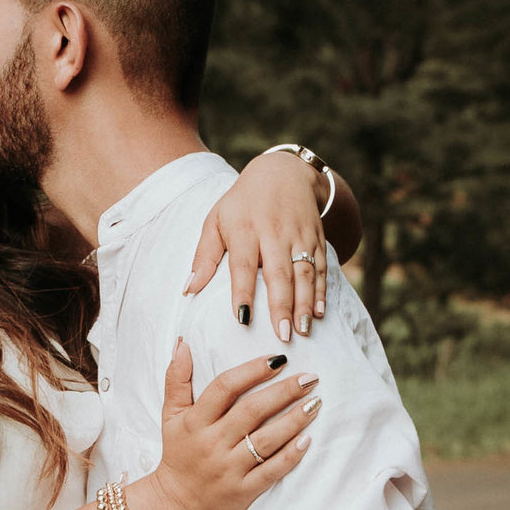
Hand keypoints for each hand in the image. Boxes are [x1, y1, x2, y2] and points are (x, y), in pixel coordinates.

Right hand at [152, 339, 321, 509]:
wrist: (176, 505)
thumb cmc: (179, 454)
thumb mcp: (171, 416)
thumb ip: (177, 379)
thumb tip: (183, 343)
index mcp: (196, 422)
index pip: (225, 388)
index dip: (252, 370)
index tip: (278, 359)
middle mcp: (213, 443)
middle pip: (252, 411)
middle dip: (284, 391)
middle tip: (310, 377)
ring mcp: (229, 468)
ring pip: (266, 440)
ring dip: (294, 420)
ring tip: (316, 402)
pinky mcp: (243, 491)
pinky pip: (271, 471)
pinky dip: (290, 456)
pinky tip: (308, 439)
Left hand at [187, 150, 329, 341]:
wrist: (284, 172)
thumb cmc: (242, 203)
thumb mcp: (216, 220)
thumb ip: (204, 256)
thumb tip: (188, 290)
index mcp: (244, 228)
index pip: (243, 264)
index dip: (243, 291)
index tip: (243, 319)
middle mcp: (274, 233)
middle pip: (278, 273)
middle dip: (281, 306)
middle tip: (282, 336)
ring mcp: (299, 236)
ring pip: (304, 273)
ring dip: (304, 303)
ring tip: (303, 331)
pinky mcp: (317, 238)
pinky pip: (321, 268)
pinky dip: (321, 291)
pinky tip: (319, 313)